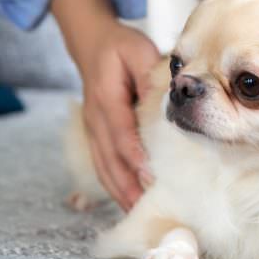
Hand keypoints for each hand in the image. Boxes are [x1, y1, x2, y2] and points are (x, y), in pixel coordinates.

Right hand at [51, 0, 160, 209]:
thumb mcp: (138, 51)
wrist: (92, 44)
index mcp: (106, 98)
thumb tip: (166, 103)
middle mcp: (95, 118)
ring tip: (138, 213)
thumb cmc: (119, 47)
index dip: (134, 156)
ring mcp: (92, 129)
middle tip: (147, 208)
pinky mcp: (95, 135)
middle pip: (109, 159)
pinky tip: (127, 200)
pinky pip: (102, 164)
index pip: (120, 133)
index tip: (149, 177)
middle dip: (128, 185)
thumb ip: (149, 75)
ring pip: (103, 166)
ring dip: (119, 191)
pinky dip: (114, 184)